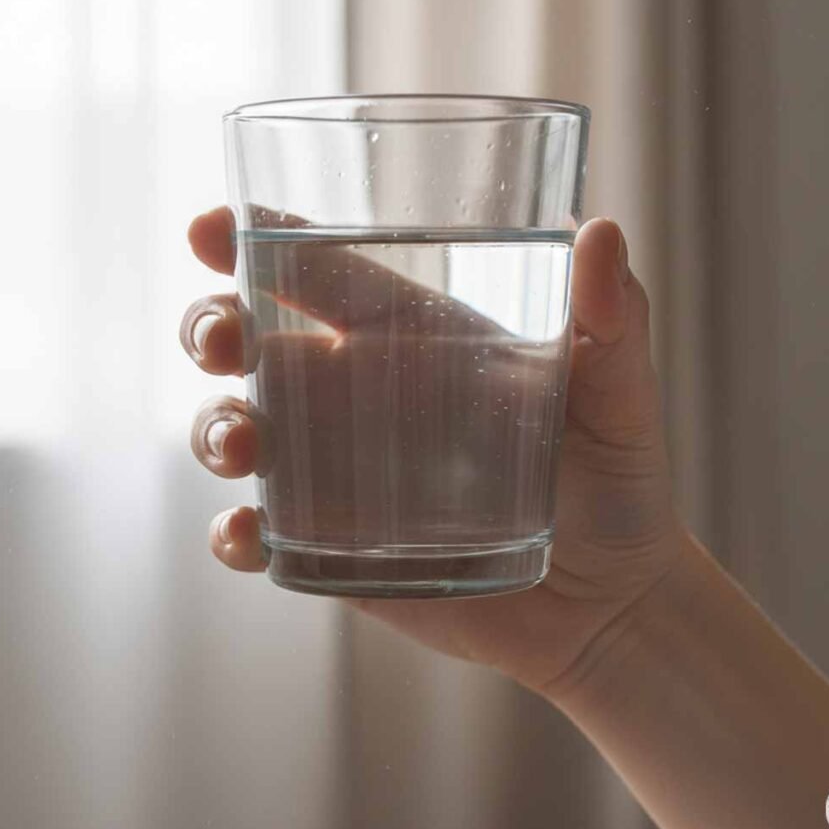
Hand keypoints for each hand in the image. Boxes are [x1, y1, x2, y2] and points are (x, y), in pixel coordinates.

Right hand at [182, 207, 686, 695]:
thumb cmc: (617, 480)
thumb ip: (613, 319)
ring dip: (215, 429)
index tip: (208, 228)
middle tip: (221, 340)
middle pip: (252, 342)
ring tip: (243, 446)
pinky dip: (234, 535)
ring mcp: (339, 472)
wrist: (609, 600)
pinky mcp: (333, 547)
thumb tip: (602, 229)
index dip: (257, 240)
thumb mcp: (620, 394)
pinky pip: (260, 536)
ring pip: (241, 431)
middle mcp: (360, 395)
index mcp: (413, 337)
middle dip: (212, 326)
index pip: (320, 271)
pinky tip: (246, 537)